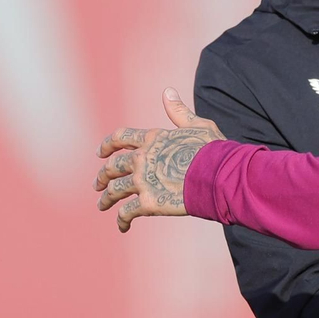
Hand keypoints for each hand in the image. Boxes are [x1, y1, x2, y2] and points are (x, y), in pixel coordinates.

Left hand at [94, 88, 225, 232]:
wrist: (220, 175)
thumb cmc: (214, 150)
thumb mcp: (198, 125)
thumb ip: (179, 111)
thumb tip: (167, 91)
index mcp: (152, 139)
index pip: (120, 137)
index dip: (107, 144)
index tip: (100, 152)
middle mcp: (142, 159)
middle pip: (112, 166)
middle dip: (103, 175)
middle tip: (98, 184)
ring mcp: (143, 181)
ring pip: (115, 191)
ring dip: (106, 199)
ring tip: (102, 206)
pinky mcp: (148, 203)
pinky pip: (127, 212)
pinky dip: (122, 220)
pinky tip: (122, 226)